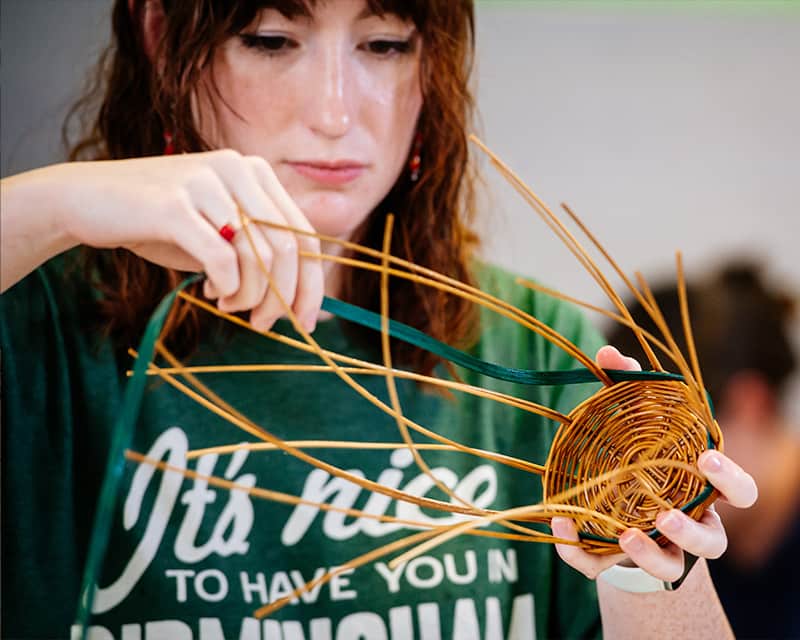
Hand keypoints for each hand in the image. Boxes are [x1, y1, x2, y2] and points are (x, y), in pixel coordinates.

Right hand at [55, 150, 322, 330]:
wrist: (87, 200)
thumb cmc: (162, 223)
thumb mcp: (219, 232)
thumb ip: (258, 251)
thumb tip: (297, 297)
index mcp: (255, 172)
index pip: (304, 235)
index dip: (312, 284)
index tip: (308, 322)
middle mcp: (237, 169)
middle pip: (287, 249)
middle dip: (281, 298)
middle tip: (262, 324)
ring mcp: (206, 183)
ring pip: (258, 257)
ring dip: (250, 296)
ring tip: (229, 306)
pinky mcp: (174, 204)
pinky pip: (222, 260)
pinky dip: (226, 287)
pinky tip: (210, 292)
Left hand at [551, 345, 757, 581]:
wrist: (622, 502)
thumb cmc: (642, 456)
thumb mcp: (638, 420)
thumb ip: (629, 387)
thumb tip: (607, 354)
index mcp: (703, 489)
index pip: (740, 494)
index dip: (732, 481)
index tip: (707, 459)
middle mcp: (690, 524)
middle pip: (712, 542)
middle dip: (693, 531)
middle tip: (667, 514)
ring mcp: (659, 549)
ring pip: (670, 566)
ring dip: (652, 554)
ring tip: (628, 534)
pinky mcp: (617, 561)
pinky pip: (601, 567)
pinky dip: (580, 553)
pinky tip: (561, 527)